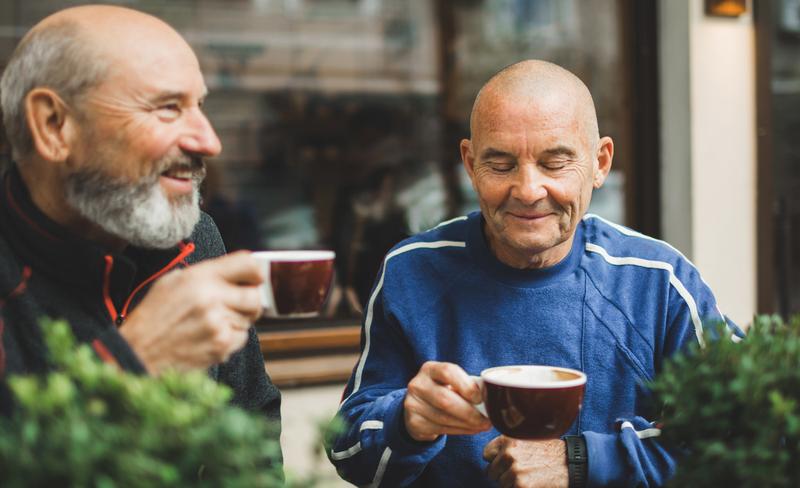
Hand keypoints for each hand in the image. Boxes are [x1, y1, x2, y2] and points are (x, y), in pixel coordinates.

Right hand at [119, 251, 262, 373]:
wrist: (138, 353)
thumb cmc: (154, 316)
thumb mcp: (173, 281)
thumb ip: (207, 273)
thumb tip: (240, 272)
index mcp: (199, 277)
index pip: (248, 264)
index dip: (256, 272)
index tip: (254, 278)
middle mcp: (211, 298)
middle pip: (255, 296)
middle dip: (249, 300)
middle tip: (234, 304)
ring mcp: (218, 324)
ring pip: (249, 319)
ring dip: (237, 320)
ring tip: (212, 322)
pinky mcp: (221, 346)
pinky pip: (242, 337)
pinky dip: (231, 337)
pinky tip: (209, 336)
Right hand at [403, 361, 490, 441]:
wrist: (418, 406)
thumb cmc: (442, 390)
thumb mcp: (451, 381)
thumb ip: (466, 385)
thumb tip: (491, 397)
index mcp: (430, 369)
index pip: (448, 372)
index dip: (466, 386)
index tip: (480, 398)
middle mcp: (418, 384)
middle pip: (445, 399)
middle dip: (470, 413)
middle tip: (487, 420)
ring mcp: (413, 404)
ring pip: (444, 418)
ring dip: (468, 425)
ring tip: (482, 425)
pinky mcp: (414, 423)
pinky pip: (441, 429)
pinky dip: (460, 431)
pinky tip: (470, 429)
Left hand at [483, 436, 567, 487]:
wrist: (572, 463)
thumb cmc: (552, 452)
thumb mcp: (528, 438)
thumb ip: (509, 445)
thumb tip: (491, 456)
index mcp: (508, 439)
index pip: (487, 454)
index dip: (496, 460)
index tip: (506, 463)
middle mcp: (508, 453)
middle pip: (491, 472)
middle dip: (503, 474)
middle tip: (521, 472)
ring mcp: (514, 470)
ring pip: (501, 484)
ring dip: (512, 484)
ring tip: (529, 477)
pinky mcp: (521, 485)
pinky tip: (532, 484)